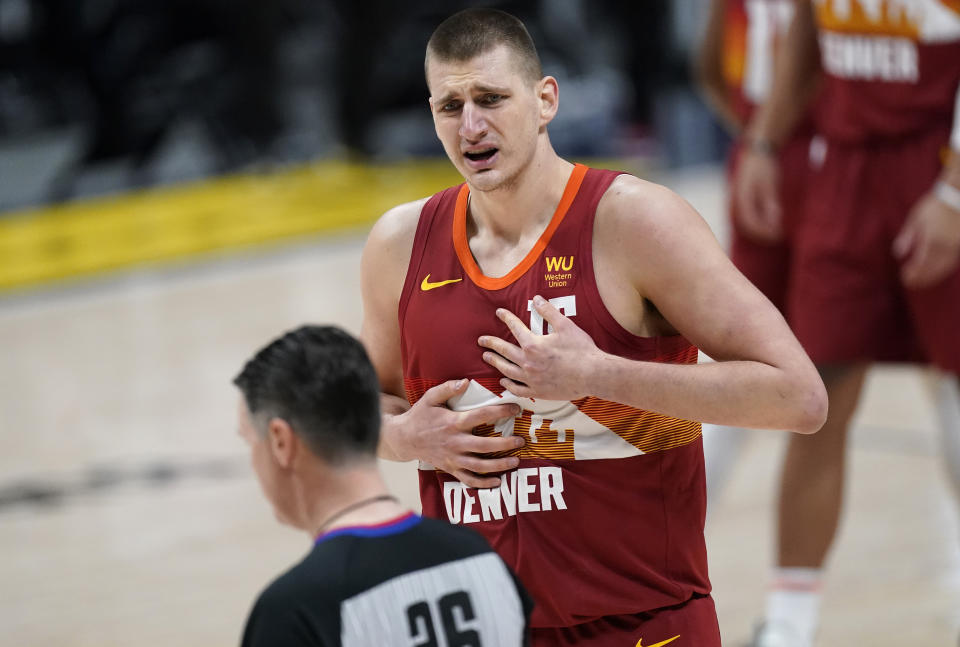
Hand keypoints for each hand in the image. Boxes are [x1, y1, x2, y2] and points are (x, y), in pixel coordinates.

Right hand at [396, 379, 523, 487]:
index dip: (501, 411)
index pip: (482, 416)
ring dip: (500, 465)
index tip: (516, 408)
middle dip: (506, 444)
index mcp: (453, 422)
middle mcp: (455, 442)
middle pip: (485, 445)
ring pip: (480, 465)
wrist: (404, 438)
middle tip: (521, 440)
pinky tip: (498, 481)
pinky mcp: (450, 468)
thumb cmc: (420, 415)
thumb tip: (466, 382)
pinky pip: (469, 479)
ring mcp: (453, 458)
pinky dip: (483, 483)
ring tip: (516, 461)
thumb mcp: (430, 397)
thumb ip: (448, 388)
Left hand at [478, 295, 602, 400]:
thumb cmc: (581, 350)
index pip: (515, 328)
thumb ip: (548, 312)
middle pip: (504, 351)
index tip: (499, 313)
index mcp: (533, 345)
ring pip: (507, 370)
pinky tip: (504, 381)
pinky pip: (517, 389)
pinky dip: (508, 384)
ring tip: (487, 357)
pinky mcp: (538, 391)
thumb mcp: (565, 326)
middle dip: (491, 344)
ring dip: (495, 362)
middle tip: (482, 341)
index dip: (506, 318)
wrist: (593, 375)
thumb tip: (537, 299)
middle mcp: (528, 362)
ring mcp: (531, 379)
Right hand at [734, 148, 783, 242]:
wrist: (755, 151)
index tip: (778, 235)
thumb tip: (774, 223)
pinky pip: (746, 217)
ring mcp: (735, 202)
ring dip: (759, 229)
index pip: (749, 222)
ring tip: (775, 230)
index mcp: (740, 197)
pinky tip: (768, 223)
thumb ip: (770, 203)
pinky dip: (757, 223)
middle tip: (778, 236)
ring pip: (745, 222)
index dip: (763, 232)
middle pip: (746, 225)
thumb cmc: (763, 166)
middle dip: (761, 233)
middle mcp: (735, 201)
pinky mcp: (740, 201)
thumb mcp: (769, 183)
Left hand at [893, 190, 959, 287]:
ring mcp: (956, 245)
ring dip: (933, 276)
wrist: (958, 195)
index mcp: (932, 240)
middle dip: (922, 278)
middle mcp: (946, 246)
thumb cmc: (935, 205)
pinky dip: (943, 269)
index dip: (913, 273)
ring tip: (922, 281)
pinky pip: (952, 261)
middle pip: (933, 269)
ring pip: (945, 267)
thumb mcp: (916, 218)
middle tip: (911, 284)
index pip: (921, 263)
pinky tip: (936, 272)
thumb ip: (907, 236)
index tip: (904, 277)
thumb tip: (898, 254)